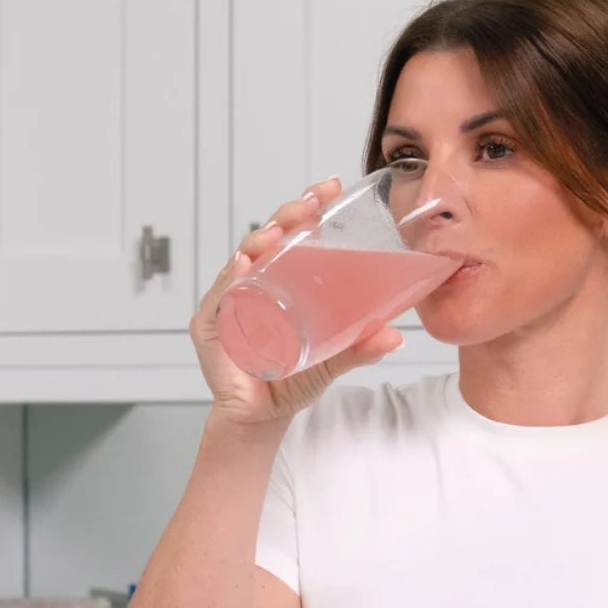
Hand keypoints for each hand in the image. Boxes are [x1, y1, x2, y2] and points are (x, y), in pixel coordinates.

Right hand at [189, 176, 405, 426]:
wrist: (262, 418)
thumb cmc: (290, 381)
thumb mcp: (332, 360)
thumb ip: (361, 347)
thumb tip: (396, 337)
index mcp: (279, 280)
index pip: (291, 235)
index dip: (306, 208)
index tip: (328, 189)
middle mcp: (252, 283)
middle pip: (266, 239)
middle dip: (286, 216)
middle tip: (309, 206)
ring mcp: (228, 302)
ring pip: (241, 261)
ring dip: (258, 242)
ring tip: (277, 233)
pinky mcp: (211, 327)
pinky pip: (219, 298)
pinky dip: (229, 281)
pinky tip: (242, 267)